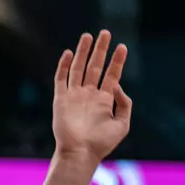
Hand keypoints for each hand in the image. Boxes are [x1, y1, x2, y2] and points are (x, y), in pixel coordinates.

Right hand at [52, 31, 130, 163]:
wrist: (80, 152)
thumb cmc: (101, 143)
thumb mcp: (123, 124)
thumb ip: (124, 103)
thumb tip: (117, 86)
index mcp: (104, 100)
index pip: (112, 75)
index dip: (117, 61)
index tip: (122, 47)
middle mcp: (89, 95)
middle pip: (95, 67)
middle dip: (100, 50)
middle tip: (105, 33)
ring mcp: (74, 96)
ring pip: (78, 68)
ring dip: (83, 52)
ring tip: (88, 36)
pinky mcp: (60, 100)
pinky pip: (61, 79)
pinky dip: (63, 66)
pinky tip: (68, 53)